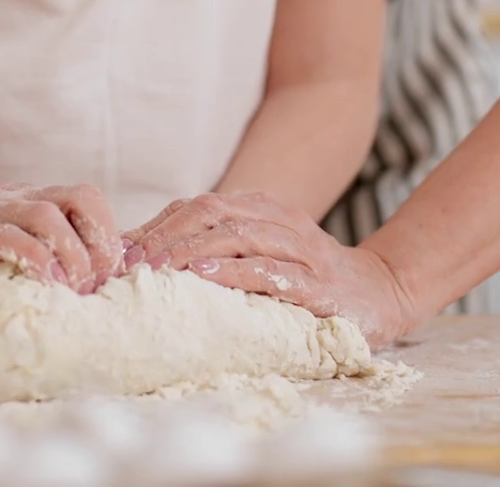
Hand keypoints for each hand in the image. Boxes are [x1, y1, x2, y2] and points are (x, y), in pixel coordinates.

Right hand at [0, 153, 124, 292]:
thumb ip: (21, 243)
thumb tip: (63, 281)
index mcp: (25, 199)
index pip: (85, 198)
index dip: (108, 231)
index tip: (113, 272)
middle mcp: (13, 200)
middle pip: (81, 199)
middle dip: (102, 242)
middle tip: (102, 283)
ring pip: (49, 217)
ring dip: (73, 253)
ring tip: (77, 288)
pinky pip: (5, 238)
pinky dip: (32, 259)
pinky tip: (42, 282)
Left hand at [125, 191, 417, 347]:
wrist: (381, 292)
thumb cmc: (306, 278)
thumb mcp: (260, 255)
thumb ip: (214, 252)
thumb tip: (143, 262)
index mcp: (260, 209)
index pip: (196, 207)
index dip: (155, 226)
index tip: (118, 251)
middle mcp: (280, 220)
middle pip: (211, 213)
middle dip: (166, 236)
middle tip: (130, 262)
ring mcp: (302, 250)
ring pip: (239, 236)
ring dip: (193, 250)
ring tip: (159, 267)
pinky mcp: (320, 285)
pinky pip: (274, 273)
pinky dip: (237, 273)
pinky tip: (209, 278)